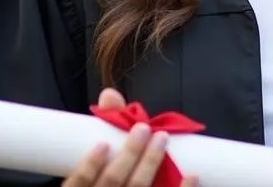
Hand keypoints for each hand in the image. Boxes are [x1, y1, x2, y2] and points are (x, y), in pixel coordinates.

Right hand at [62, 88, 198, 186]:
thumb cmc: (108, 174)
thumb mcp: (95, 160)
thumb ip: (103, 130)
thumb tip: (110, 94)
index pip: (81, 182)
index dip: (90, 165)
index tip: (103, 143)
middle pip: (113, 183)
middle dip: (129, 155)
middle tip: (143, 129)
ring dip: (151, 164)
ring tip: (162, 138)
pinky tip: (192, 175)